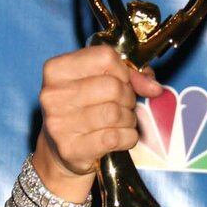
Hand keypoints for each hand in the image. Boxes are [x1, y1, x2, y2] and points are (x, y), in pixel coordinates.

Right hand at [34, 45, 162, 194]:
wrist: (61, 150)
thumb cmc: (84, 109)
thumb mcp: (100, 81)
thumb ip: (131, 76)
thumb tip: (153, 87)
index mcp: (56, 70)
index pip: (105, 57)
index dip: (123, 70)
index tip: (121, 81)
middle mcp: (53, 95)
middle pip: (113, 87)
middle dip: (128, 97)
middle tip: (123, 105)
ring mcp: (59, 123)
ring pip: (116, 113)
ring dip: (128, 119)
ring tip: (120, 121)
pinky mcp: (71, 148)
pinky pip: (116, 137)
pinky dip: (128, 137)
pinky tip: (120, 137)